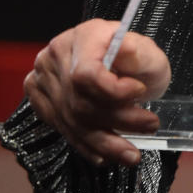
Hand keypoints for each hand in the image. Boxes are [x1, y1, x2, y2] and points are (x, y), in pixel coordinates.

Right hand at [24, 19, 171, 167]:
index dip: (113, 90)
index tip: (140, 92)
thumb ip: (139, 52)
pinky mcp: (43, 103)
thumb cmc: (132, 56)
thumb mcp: (145, 49)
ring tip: (132, 154)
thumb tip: (126, 48)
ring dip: (107, 143)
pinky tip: (107, 156)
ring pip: (74, 122)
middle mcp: (57, 57)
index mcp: (83, 36)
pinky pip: (65, 131)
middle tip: (150, 125)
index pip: (86, 73)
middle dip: (120, 119)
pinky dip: (89, 147)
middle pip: (82, 101)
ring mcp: (45, 81)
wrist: (114, 62)